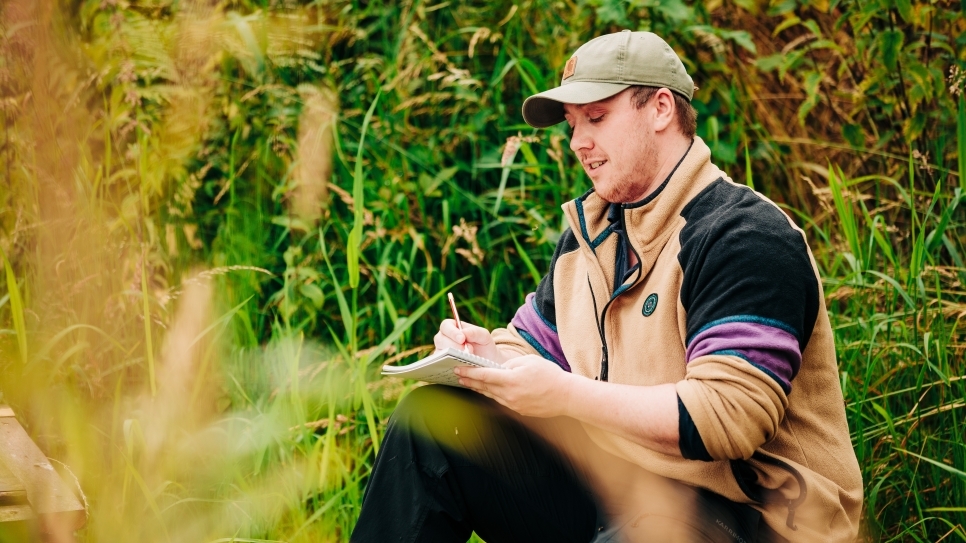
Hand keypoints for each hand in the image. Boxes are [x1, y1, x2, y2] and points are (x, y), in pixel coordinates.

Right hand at [434, 319, 507, 363]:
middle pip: (440, 339)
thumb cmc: (484, 347)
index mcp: (453, 328)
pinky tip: (459, 367)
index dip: (452, 332)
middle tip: (467, 351)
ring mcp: (441, 352)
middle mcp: (444, 339)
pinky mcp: (442, 364)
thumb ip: (475, 332)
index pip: (446, 326)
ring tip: (465, 359)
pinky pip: (439, 364)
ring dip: (451, 356)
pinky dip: (448, 365)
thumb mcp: (484, 337)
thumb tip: (463, 333)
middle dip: (454, 345)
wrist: (487, 365)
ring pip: (439, 352)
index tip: (462, 339)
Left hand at [454, 354, 573, 417]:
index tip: (458, 370)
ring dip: (479, 389)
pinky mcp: (518, 410)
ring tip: (469, 383)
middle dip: (470, 381)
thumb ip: (509, 364)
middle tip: (458, 375)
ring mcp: (513, 405)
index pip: (484, 376)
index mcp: (510, 380)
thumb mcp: (528, 361)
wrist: (566, 396)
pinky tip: (488, 391)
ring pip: (491, 395)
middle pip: (484, 387)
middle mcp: (509, 395)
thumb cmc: (549, 375)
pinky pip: (501, 401)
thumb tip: (499, 369)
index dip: (469, 373)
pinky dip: (492, 395)